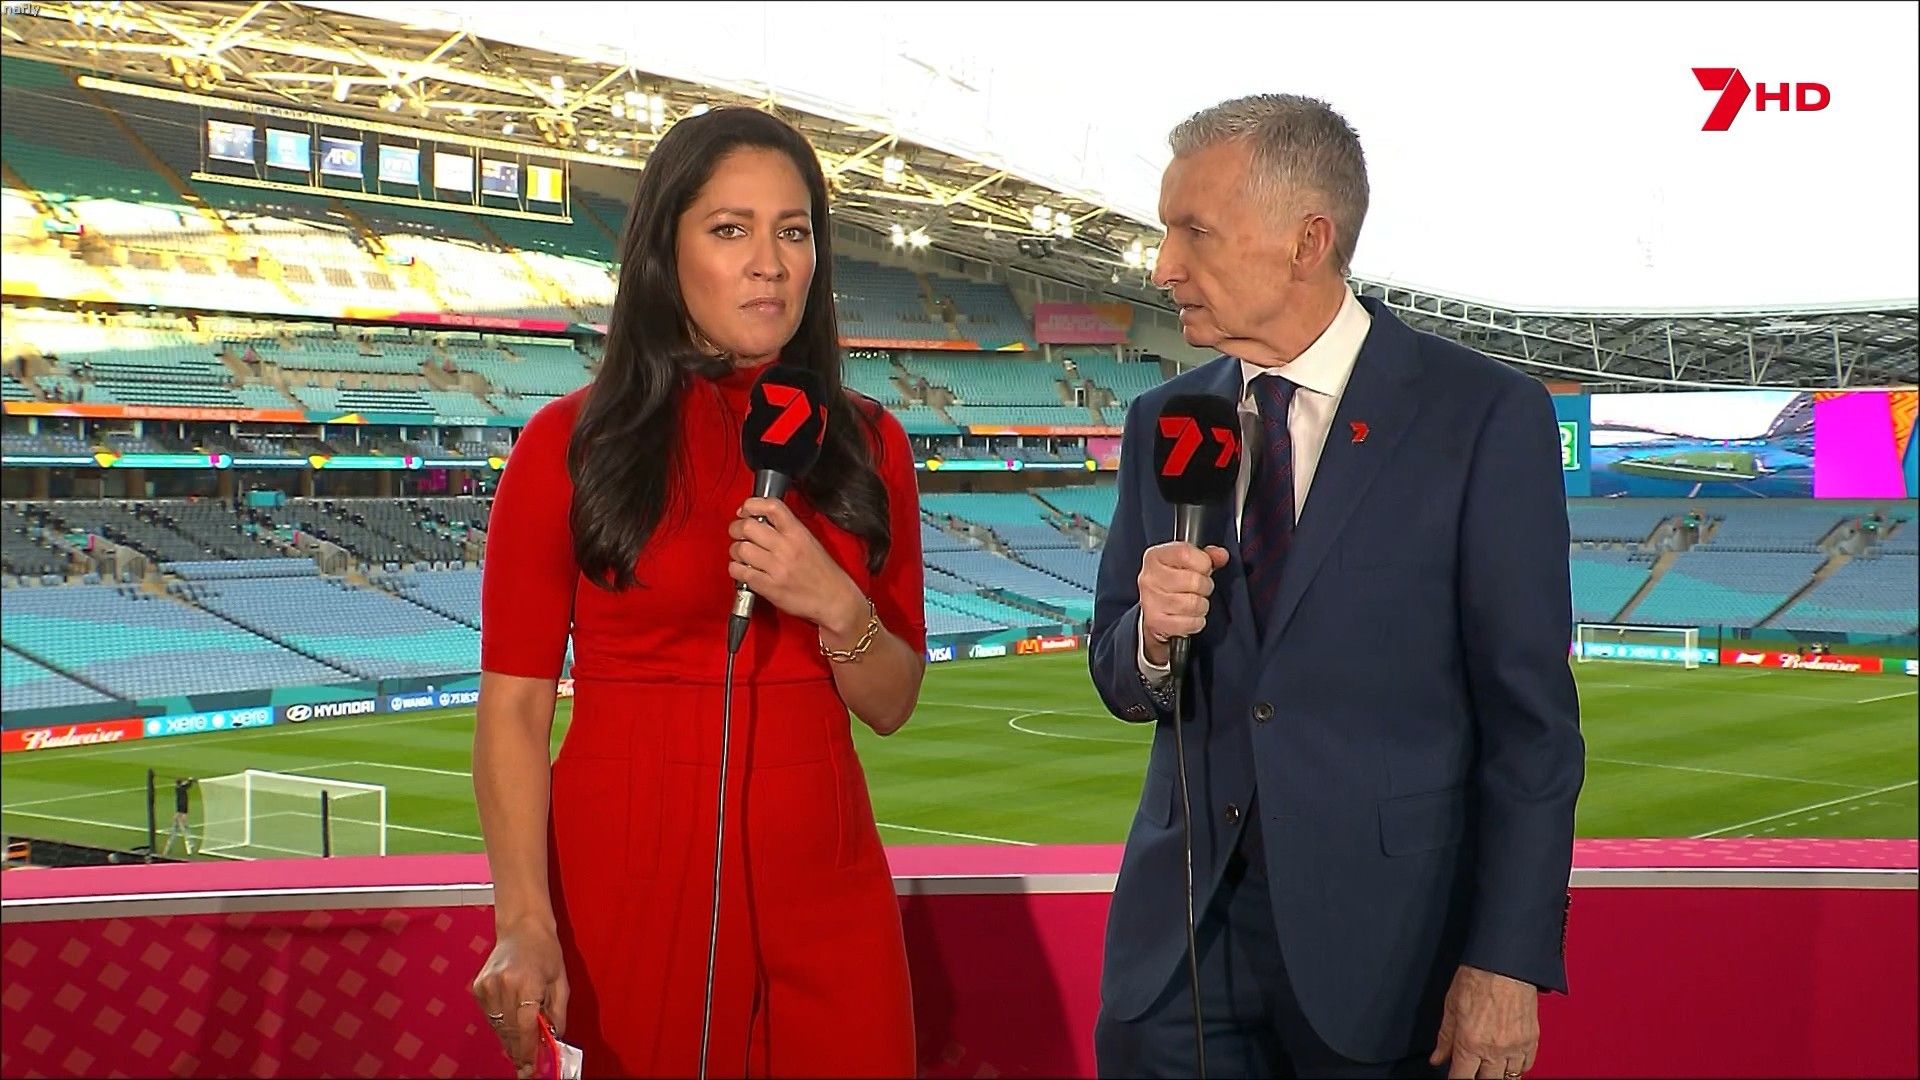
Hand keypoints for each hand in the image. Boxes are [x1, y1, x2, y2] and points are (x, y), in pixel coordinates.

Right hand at [472, 920, 569, 1079]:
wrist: (522, 927)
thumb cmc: (546, 951)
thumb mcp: (561, 981)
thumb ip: (558, 1013)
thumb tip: (553, 1039)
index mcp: (527, 982)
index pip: (526, 1026)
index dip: (528, 1050)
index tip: (532, 1067)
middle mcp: (503, 985)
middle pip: (510, 1030)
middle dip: (519, 1051)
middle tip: (528, 1067)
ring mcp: (487, 986)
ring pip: (499, 1027)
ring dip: (510, 1041)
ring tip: (521, 1052)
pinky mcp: (478, 987)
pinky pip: (491, 1017)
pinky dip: (501, 1026)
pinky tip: (511, 1028)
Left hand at [729, 497, 863, 634]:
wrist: (834, 599)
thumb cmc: (823, 572)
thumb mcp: (810, 541)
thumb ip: (787, 529)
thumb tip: (759, 518)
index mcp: (798, 533)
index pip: (772, 507)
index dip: (752, 504)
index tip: (745, 511)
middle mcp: (787, 548)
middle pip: (748, 526)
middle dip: (737, 529)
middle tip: (739, 534)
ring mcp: (777, 568)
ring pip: (740, 549)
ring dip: (735, 550)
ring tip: (742, 555)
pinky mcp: (769, 587)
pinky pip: (740, 572)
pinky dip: (736, 569)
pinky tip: (743, 570)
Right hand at [1138, 541, 1229, 665]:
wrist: (1151, 613)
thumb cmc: (1171, 585)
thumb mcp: (1186, 564)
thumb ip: (1206, 557)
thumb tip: (1221, 555)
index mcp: (1155, 557)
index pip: (1185, 553)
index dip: (1203, 562)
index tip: (1203, 569)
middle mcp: (1150, 578)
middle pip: (1193, 580)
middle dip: (1204, 587)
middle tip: (1198, 589)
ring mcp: (1151, 601)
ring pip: (1194, 604)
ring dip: (1201, 606)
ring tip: (1193, 603)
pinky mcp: (1157, 622)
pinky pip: (1191, 622)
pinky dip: (1196, 622)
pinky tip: (1188, 617)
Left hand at [1429, 964, 1538, 1078]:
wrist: (1505, 963)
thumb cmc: (1477, 978)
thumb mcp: (1451, 1007)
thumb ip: (1445, 1038)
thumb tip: (1437, 1058)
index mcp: (1470, 1043)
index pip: (1462, 1078)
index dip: (1457, 1079)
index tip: (1456, 1075)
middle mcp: (1494, 1050)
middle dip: (1478, 1077)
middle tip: (1474, 1067)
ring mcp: (1515, 1046)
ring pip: (1509, 1077)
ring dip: (1498, 1074)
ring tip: (1490, 1066)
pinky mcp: (1531, 1039)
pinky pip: (1527, 1065)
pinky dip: (1518, 1066)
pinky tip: (1508, 1059)